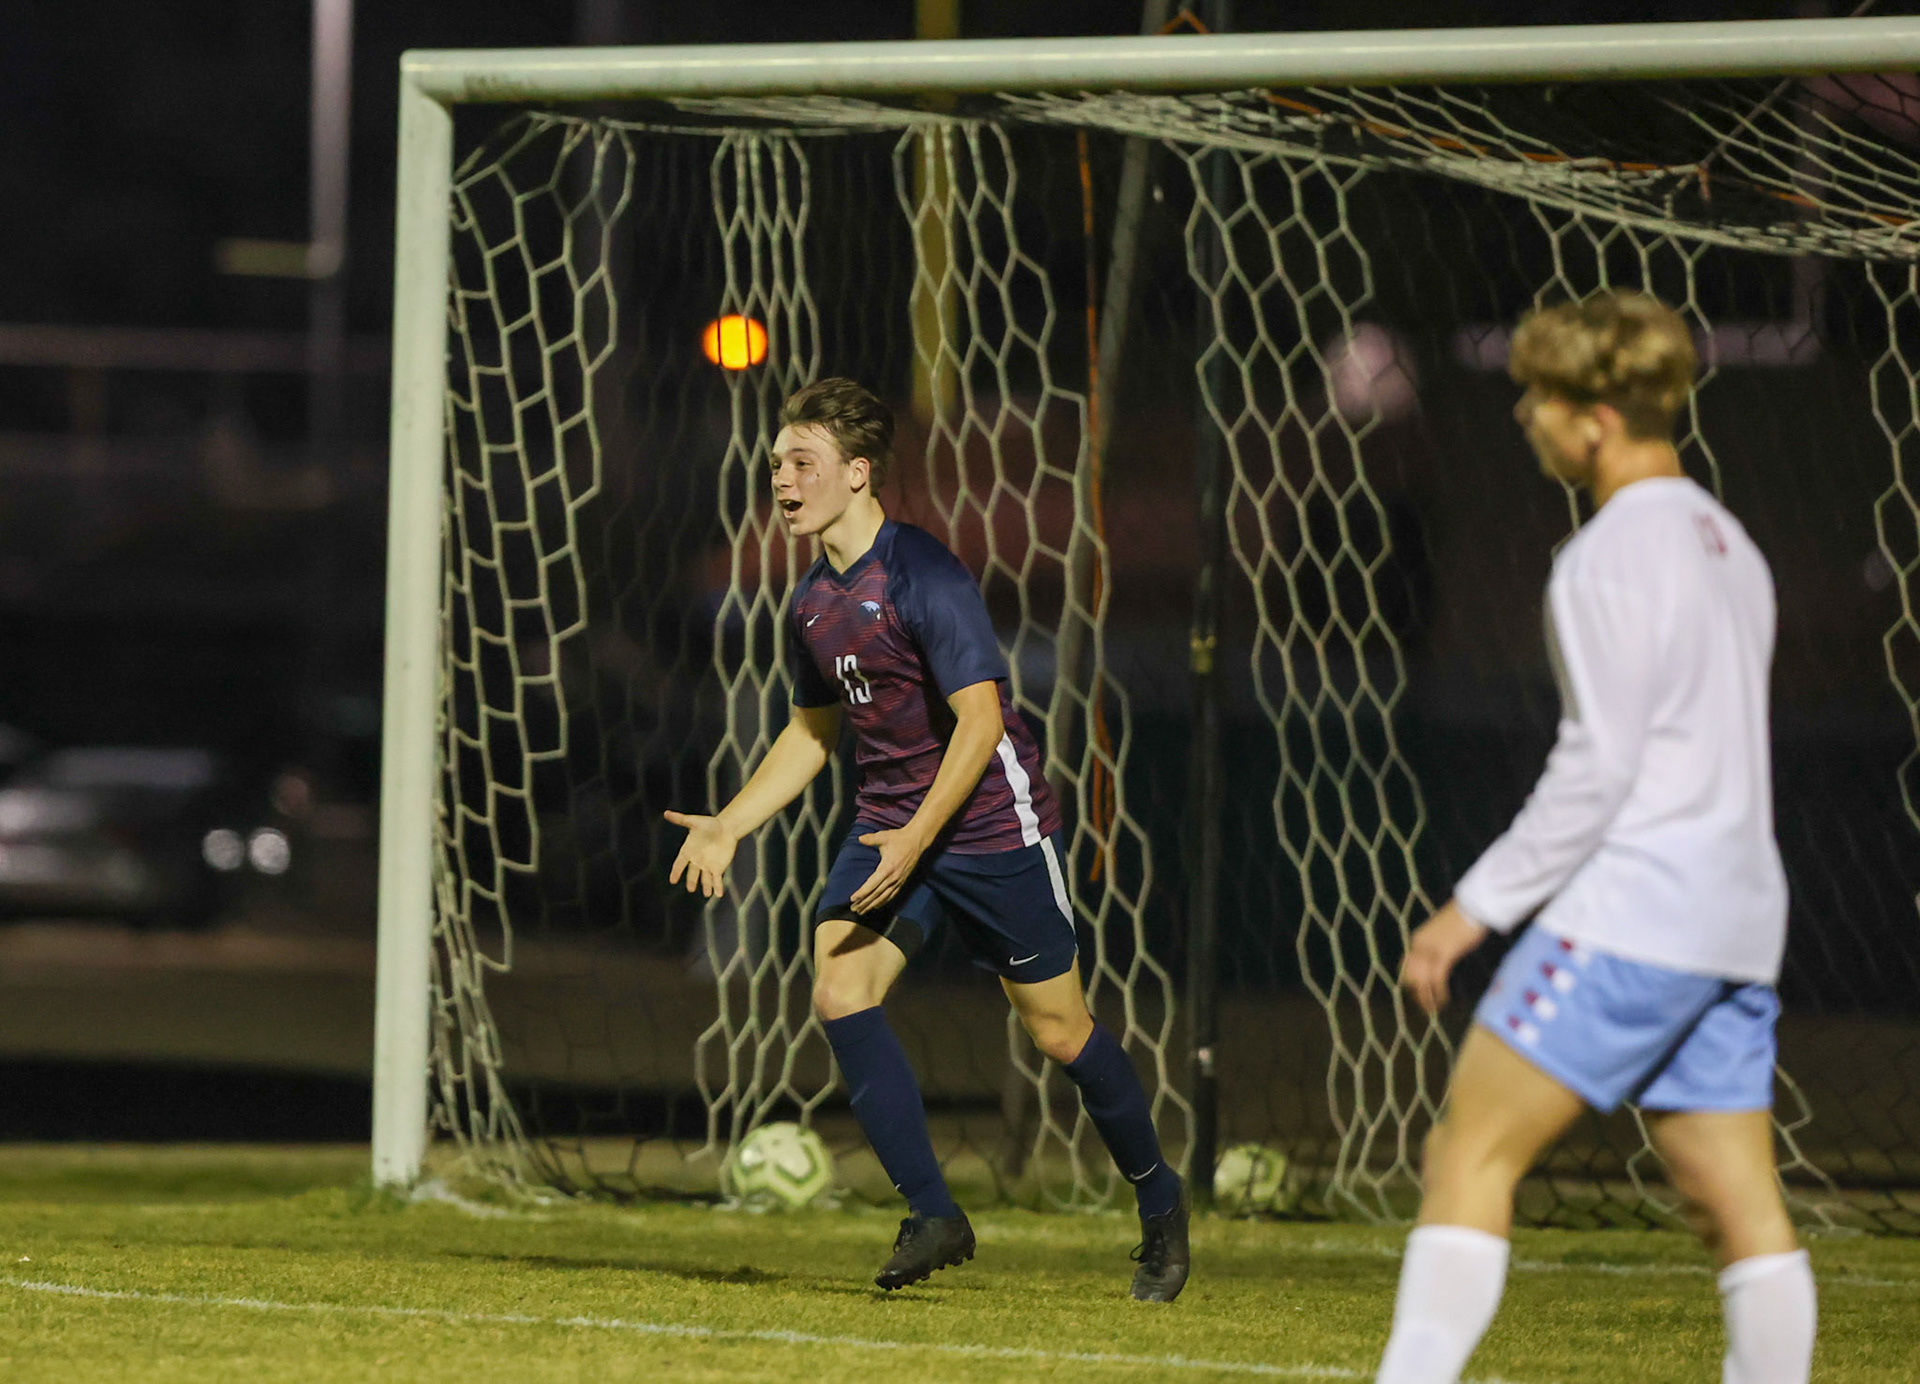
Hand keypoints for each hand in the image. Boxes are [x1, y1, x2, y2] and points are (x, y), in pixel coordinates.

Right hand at [663, 810, 738, 899]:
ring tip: (706, 894)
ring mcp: (707, 866)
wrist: (726, 828)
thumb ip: (681, 820)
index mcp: (688, 851)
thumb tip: (666, 813)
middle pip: (692, 874)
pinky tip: (718, 894)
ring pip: (705, 879)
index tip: (672, 880)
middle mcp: (696, 861)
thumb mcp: (694, 822)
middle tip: (691, 888)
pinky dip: (717, 887)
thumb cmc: (709, 824)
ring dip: (706, 886)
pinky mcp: (718, 868)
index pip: (679, 863)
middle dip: (692, 881)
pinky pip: (716, 880)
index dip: (676, 872)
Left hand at [849, 825, 927, 914]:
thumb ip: (870, 839)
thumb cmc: (899, 838)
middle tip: (854, 909)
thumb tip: (860, 838)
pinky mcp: (902, 881)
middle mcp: (892, 877)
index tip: (852, 899)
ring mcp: (898, 881)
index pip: (871, 885)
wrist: (917, 840)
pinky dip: (883, 902)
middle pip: (876, 894)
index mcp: (886, 868)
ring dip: (872, 905)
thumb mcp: (884, 836)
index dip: (862, 893)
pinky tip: (876, 906)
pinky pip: (892, 895)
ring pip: (883, 897)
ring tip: (862, 911)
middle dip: (864, 903)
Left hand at [1400, 899, 1489, 1015]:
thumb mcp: (1444, 932)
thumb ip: (1438, 944)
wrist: (1473, 906)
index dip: (1410, 983)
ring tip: (1433, 1010)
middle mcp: (1419, 945)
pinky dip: (1439, 993)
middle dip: (1417, 994)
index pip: (1405, 966)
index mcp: (1418, 939)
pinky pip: (1437, 979)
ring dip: (1427, 998)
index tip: (1418, 994)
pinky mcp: (1444, 954)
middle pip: (1410, 976)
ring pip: (1422, 981)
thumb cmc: (1464, 917)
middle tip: (1426, 1007)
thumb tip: (1442, 955)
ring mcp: (1430, 950)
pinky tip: (1443, 1001)